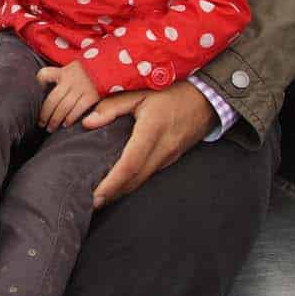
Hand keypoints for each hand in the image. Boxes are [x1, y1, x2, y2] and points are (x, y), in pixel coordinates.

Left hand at [36, 61, 99, 130]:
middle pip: (52, 99)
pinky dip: (70, 118)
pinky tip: (66, 124)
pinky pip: (77, 109)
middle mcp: (70, 78)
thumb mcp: (77, 66)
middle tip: (40, 123)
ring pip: (63, 106)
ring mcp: (80, 86)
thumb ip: (66, 75)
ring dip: (55, 119)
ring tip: (50, 128)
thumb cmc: (94, 67)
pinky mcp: (92, 94)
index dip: (38, 84)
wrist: (114, 63)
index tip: (36, 95)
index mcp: (64, 71)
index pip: (44, 75)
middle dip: (45, 113)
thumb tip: (51, 86)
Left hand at [82, 81, 213, 208]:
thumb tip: (87, 123)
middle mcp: (162, 149)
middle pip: (134, 180)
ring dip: (121, 191)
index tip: (94, 195)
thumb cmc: (172, 93)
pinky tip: (119, 183)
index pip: (129, 165)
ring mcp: (168, 157)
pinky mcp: (171, 159)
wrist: (207, 99)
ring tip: (100, 197)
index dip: (111, 183)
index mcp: (151, 131)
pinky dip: (132, 182)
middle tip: (89, 203)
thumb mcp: (140, 92)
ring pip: (142, 180)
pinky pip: (149, 175)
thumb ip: (112, 107)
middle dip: (111, 194)